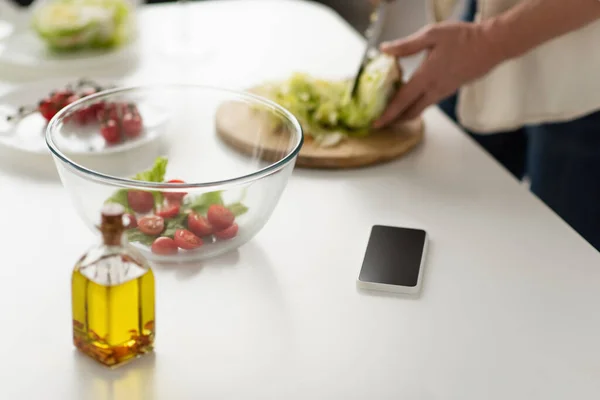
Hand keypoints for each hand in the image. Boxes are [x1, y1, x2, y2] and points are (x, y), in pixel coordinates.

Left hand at [373, 21, 502, 127]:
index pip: (402, 100)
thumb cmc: (464, 37)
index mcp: (427, 76)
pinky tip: (411, 97)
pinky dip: (417, 105)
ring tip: (393, 111)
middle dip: (395, 119)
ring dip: (406, 112)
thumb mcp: (432, 34)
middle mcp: (435, 89)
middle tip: (382, 121)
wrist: (492, 44)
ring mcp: (444, 91)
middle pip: (411, 111)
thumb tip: (385, 50)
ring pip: (421, 108)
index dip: (388, 113)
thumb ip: (407, 45)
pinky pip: (429, 102)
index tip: (377, 123)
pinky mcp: (450, 90)